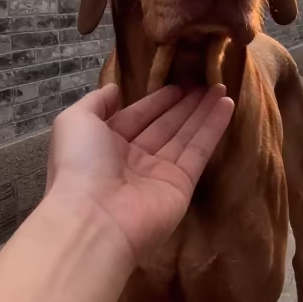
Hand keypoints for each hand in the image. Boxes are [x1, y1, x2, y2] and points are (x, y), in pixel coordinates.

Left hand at [45, 84, 233, 267]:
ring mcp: (159, 174)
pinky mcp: (181, 185)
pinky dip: (213, 128)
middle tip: (207, 83)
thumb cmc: (79, 164)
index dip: (157, 101)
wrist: (94, 219)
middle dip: (185, 105)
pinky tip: (227, 105)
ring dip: (203, 112)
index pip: (137, 117)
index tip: (178, 84)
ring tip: (222, 88)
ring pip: (185, 136)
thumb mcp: (75, 121)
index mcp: (106, 145)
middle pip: (165, 126)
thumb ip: (96, 102)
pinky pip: (199, 151)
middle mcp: (133, 160)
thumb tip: (115, 89)